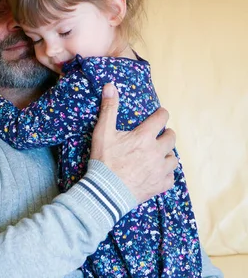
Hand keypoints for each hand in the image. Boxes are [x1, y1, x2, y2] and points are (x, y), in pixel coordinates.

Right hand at [90, 84, 177, 202]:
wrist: (105, 192)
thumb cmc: (104, 161)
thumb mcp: (103, 132)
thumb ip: (109, 108)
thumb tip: (110, 86)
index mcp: (144, 137)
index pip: (161, 118)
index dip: (162, 114)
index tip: (160, 114)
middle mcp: (156, 151)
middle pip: (171, 137)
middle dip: (166, 134)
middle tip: (159, 135)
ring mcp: (160, 170)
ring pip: (174, 158)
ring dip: (167, 154)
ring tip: (159, 154)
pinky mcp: (160, 185)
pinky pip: (171, 177)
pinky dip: (166, 174)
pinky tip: (159, 172)